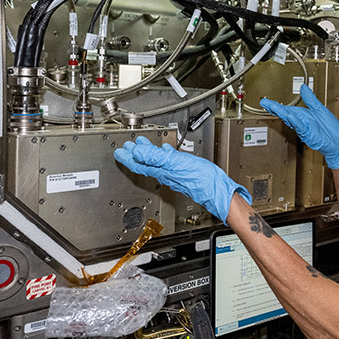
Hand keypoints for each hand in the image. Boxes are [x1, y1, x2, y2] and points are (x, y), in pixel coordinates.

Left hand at [114, 136, 251, 222]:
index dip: (127, 157)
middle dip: (135, 155)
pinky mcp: (184, 174)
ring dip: (148, 154)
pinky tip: (168, 152)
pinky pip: (169, 164)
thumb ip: (155, 157)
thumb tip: (137, 152)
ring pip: (156, 164)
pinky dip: (165, 156)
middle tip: (127, 147)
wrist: (219, 191)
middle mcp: (166, 175)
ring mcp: (175, 175)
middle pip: (145, 164)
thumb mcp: (176, 163)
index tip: (119, 151)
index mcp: (162, 171)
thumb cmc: (202, 180)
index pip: (139, 164)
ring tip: (143, 147)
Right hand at [260, 84, 338, 169]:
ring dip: (282, 113)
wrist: (337, 143)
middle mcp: (301, 122)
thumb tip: (303, 88)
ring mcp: (304, 128)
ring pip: (290, 119)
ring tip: (274, 107)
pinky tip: (290, 116)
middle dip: (275, 108)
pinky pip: (300, 126)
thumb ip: (310, 99)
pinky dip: (295, 121)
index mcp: (302, 116)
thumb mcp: (319, 109)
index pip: (287, 109)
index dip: (277, 105)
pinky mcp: (309, 133)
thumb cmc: (329, 129)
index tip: (267, 101)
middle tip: (264, 103)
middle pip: (285, 114)